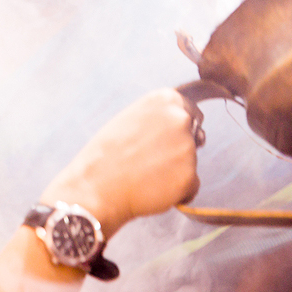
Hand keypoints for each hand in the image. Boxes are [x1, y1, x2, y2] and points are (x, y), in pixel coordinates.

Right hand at [40, 88, 199, 238]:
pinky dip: (177, 192)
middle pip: (194, 136)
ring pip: (191, 163)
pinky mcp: (190, 176)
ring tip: (145, 175)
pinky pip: (191, 186)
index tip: (159, 141)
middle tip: (150, 160)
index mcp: (165, 99)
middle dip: (179, 148)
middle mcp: (180, 119)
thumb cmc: (107, 154)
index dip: (176, 129)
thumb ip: (159, 117)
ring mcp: (186, 148)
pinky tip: (152, 190)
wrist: (96, 187)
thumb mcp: (131, 118)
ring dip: (175, 171)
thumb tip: (186, 124)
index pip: (190, 111)